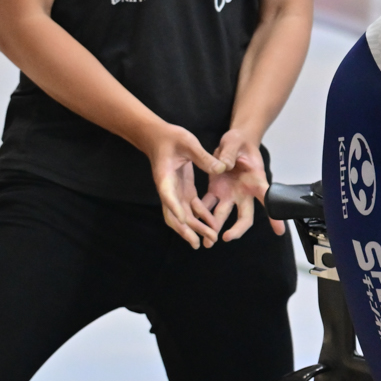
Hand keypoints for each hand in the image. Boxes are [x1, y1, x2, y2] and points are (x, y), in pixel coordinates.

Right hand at [143, 122, 228, 247]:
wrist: (158, 136)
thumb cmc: (170, 137)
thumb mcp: (188, 142)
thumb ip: (203, 157)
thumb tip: (222, 168)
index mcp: (165, 178)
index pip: (169, 196)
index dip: (175, 209)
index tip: (185, 221)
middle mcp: (168, 189)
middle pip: (175, 215)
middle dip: (187, 230)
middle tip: (198, 243)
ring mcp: (176, 191)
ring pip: (184, 215)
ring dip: (196, 227)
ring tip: (210, 239)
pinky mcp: (184, 189)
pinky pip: (192, 208)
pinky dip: (201, 216)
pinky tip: (212, 225)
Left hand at [204, 130, 281, 241]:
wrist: (233, 143)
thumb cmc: (240, 142)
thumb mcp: (235, 142)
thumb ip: (229, 153)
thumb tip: (223, 165)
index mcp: (255, 181)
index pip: (268, 199)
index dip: (274, 216)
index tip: (279, 232)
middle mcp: (244, 193)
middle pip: (244, 216)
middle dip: (237, 229)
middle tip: (227, 237)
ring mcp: (229, 194)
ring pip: (223, 215)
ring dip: (215, 228)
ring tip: (206, 241)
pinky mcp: (215, 191)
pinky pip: (207, 204)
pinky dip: (200, 213)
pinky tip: (192, 222)